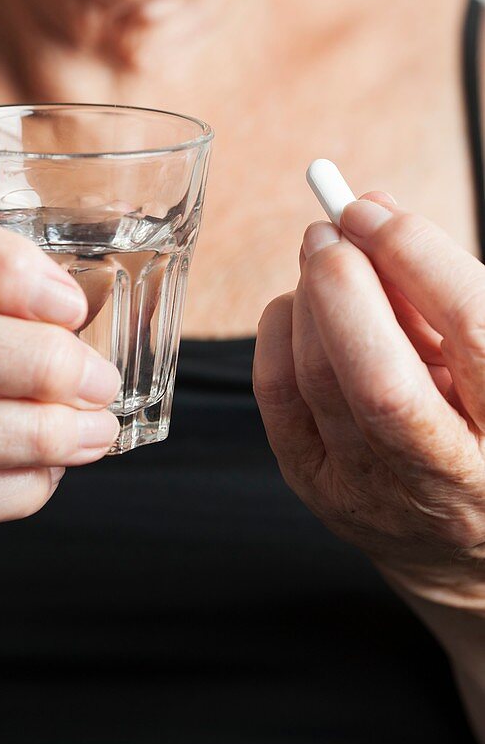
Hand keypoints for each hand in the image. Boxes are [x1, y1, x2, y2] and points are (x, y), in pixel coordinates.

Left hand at [253, 192, 484, 609]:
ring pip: (319, 382)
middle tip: (328, 231)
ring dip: (308, 300)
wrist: (464, 534)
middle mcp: (449, 478)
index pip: (474, 333)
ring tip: (322, 259)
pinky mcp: (319, 489)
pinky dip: (278, 332)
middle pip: (380, 379)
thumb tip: (375, 209)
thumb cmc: (483, 421)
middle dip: (343, 287)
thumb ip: (443, 289)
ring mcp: (376, 493)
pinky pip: (278, 396)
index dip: (416, 258)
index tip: (374, 210)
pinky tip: (297, 308)